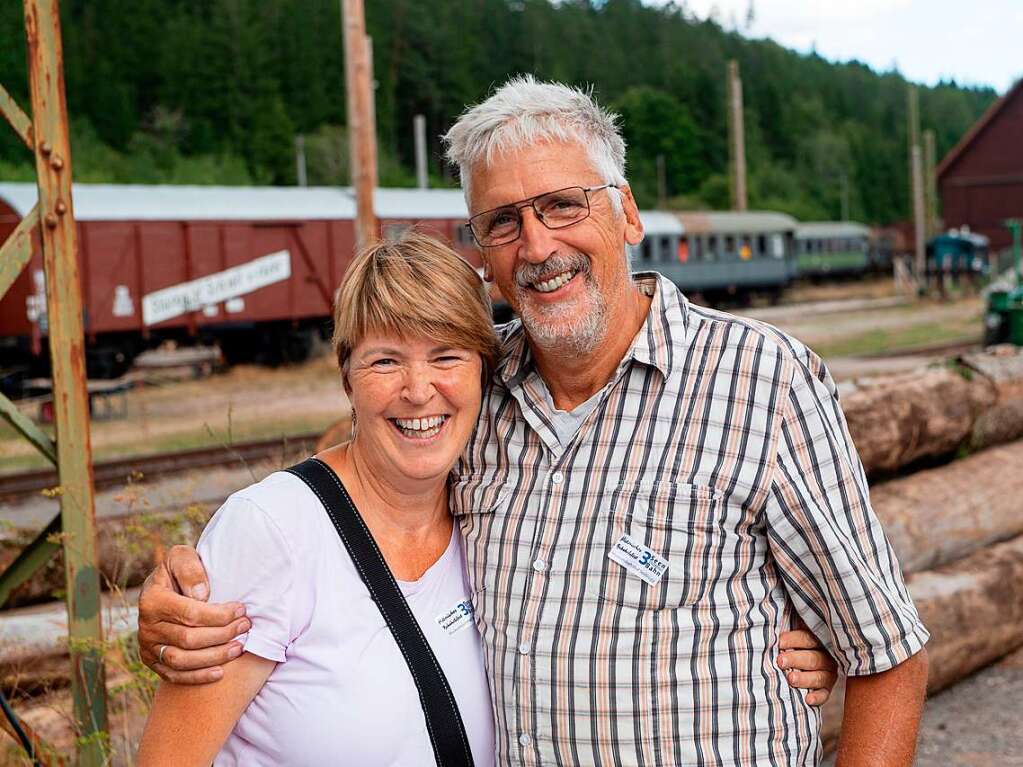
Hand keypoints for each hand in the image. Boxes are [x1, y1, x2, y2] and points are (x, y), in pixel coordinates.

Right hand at [138, 545, 250, 683]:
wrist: (164, 588)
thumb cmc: (180, 571)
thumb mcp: (182, 556)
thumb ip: (190, 569)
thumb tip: (201, 596)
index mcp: (152, 600)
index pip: (191, 614)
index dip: (220, 615)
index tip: (242, 610)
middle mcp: (146, 626)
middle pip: (189, 639)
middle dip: (222, 635)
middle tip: (245, 627)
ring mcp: (147, 647)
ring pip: (182, 661)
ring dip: (214, 657)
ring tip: (239, 648)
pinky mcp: (151, 661)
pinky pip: (173, 676)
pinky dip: (197, 677)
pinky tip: (220, 673)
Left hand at [777, 628, 839, 705]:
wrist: (796, 661)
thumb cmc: (789, 644)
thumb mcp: (789, 634)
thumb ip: (785, 631)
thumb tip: (767, 621)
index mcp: (818, 639)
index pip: (808, 638)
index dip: (794, 640)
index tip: (780, 642)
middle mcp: (826, 656)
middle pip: (814, 658)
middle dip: (796, 659)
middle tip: (780, 661)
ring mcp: (828, 673)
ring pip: (820, 676)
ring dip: (805, 678)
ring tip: (790, 679)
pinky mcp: (827, 689)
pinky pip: (825, 694)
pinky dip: (818, 697)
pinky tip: (808, 700)